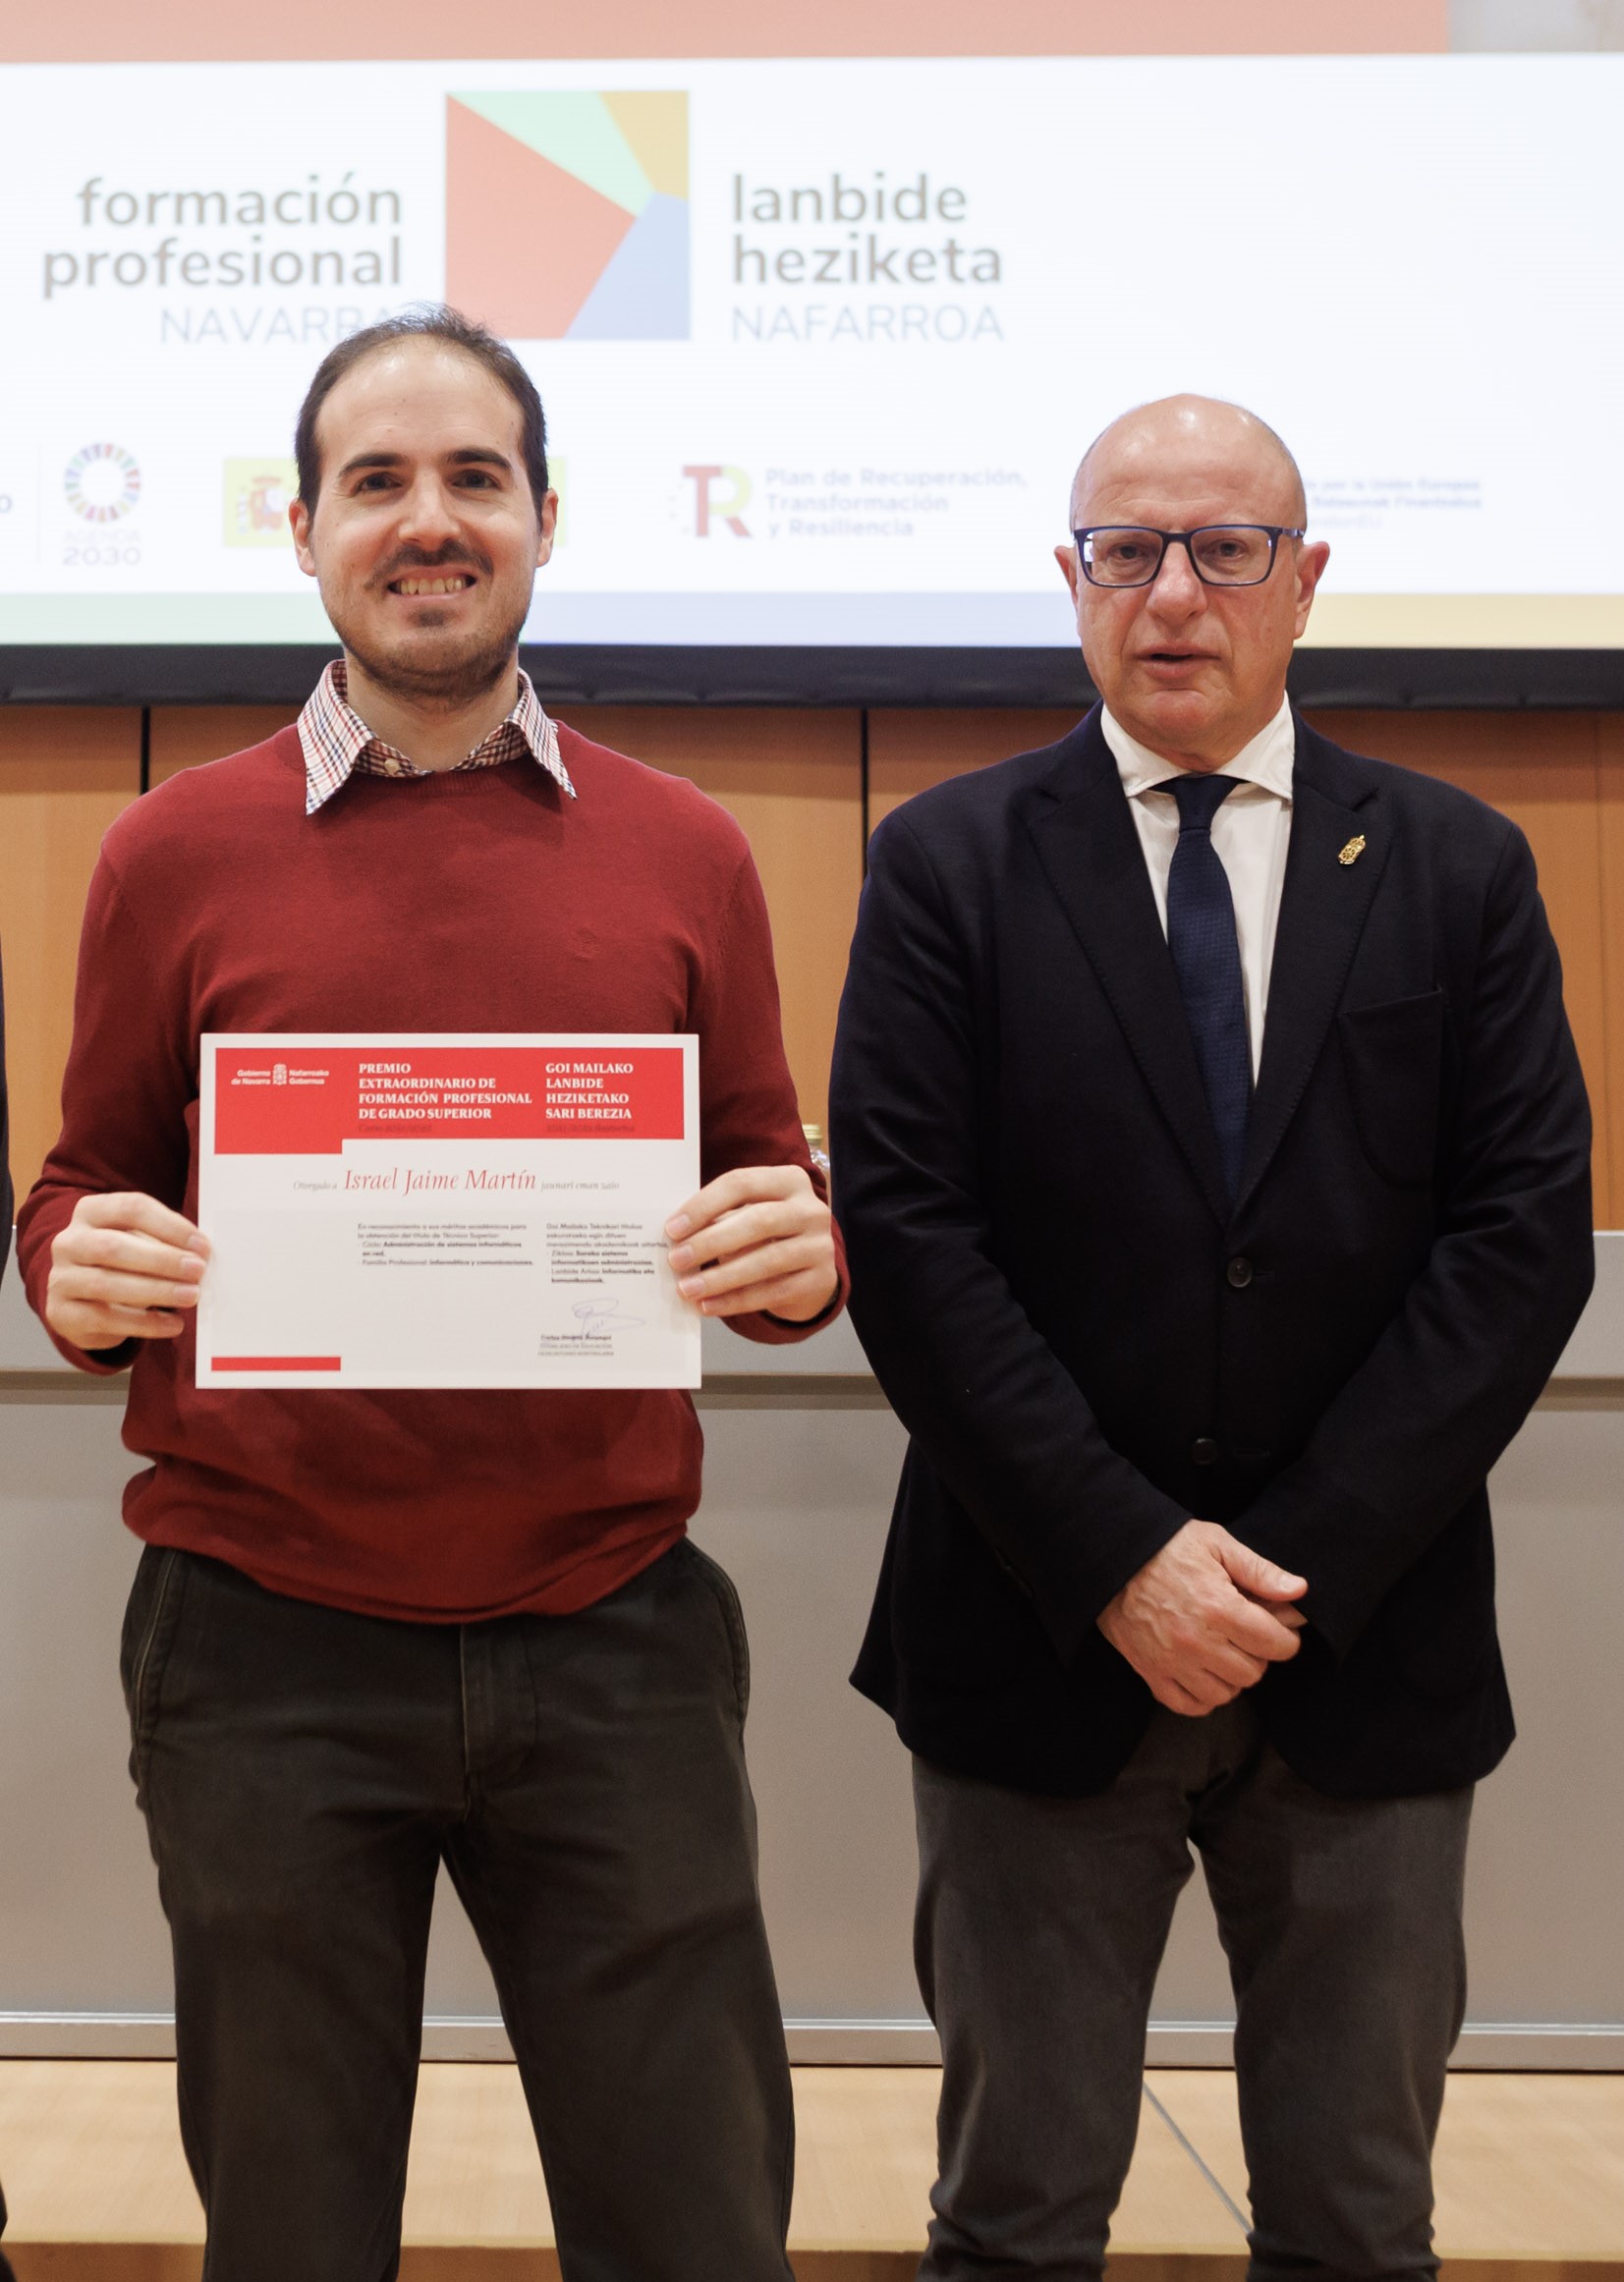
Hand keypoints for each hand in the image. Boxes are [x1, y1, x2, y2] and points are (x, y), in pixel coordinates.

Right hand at [46, 1193, 210, 1352]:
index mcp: (91, 1212)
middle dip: (161, 1259)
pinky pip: (105, 1319)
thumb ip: (165, 1242)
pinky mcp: (63, 1313)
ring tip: (191, 1296)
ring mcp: (61, 1278)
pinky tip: (173, 1324)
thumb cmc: (122, 1263)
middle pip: (113, 1246)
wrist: (83, 1301)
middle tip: (198, 1271)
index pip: (130, 1208)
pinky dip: (145, 1323)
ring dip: (156, 1290)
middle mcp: (69, 1242)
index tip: (201, 1246)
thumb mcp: (139, 1242)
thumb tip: (200, 1255)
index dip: (169, 1226)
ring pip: (106, 1284)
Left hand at [665, 1164, 838, 1322]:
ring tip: (688, 1288)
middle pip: (758, 1221)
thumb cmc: (765, 1234)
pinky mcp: (820, 1279)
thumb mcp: (748, 1213)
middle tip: (676, 1260)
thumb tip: (676, 1237)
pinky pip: (774, 1292)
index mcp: (789, 1180)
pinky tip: (709, 1305)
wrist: (808, 1267)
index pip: (742, 1184)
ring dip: (721, 1277)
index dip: (704, 1205)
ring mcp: (820, 1245)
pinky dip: (736, 1301)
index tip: (672, 1229)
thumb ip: (719, 1217)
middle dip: (711, 1242)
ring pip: (767, 1260)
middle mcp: (811, 1209)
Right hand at [1098, 1519, 1306, 1716]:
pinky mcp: (1151, 1673)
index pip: (1276, 1646)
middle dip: (1258, 1655)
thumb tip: (1299, 1591)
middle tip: (1246, 1634)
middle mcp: (1198, 1641)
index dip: (1286, 1638)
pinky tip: (1202, 1673)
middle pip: (1253, 1673)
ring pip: (1225, 1693)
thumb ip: (1260, 1570)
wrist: (1111, 1558)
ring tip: (1223, 1652)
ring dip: (1231, 1677)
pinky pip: (1190, 1705)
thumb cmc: (1167, 1547)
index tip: (1277, 1627)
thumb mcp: (1216, 1544)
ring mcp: (1172, 1661)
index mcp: (1219, 1607)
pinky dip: (1203, 1696)